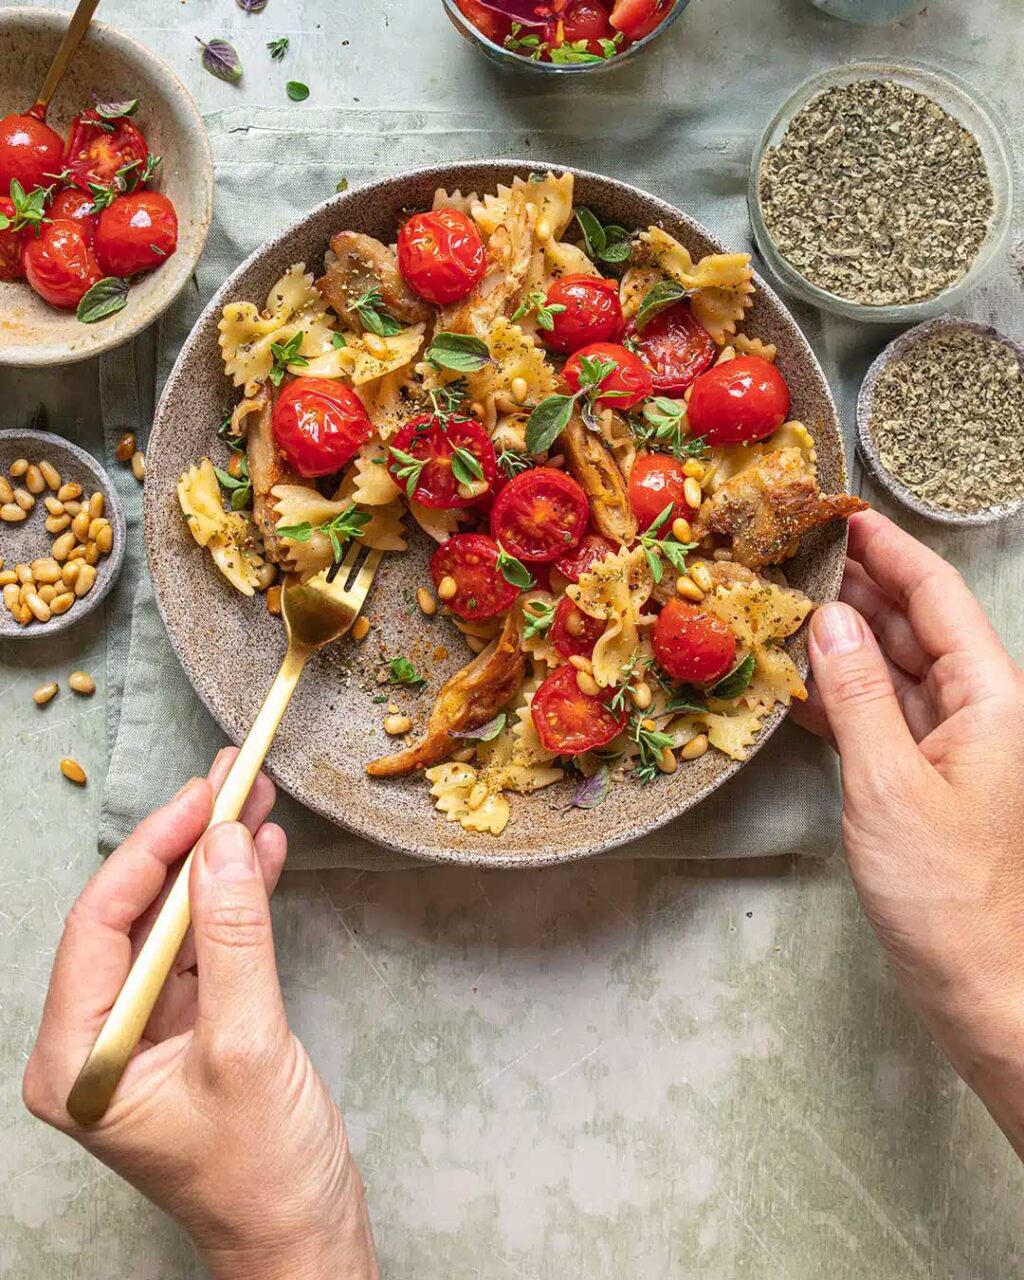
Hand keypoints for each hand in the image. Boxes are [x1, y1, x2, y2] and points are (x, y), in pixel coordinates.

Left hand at [24, 749, 377, 1279]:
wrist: (304, 1238)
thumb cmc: (262, 1171)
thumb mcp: (247, 1045)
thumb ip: (236, 937)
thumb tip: (225, 841)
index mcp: (78, 1057)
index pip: (99, 925)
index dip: (151, 851)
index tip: (200, 798)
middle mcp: (99, 1040)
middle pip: (136, 916)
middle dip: (187, 847)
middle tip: (229, 780)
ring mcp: (145, 1034)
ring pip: (175, 925)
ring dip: (218, 866)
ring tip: (254, 800)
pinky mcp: (190, 1030)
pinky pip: (207, 949)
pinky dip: (238, 904)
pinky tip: (263, 856)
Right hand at [794, 510, 1023, 1154]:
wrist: (981, 984)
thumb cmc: (948, 892)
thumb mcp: (889, 784)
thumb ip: (857, 694)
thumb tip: (827, 620)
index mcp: (991, 698)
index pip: (938, 597)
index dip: (890, 549)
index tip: (842, 513)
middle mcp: (978, 711)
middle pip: (916, 626)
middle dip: (859, 587)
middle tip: (794, 555)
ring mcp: (951, 745)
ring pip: (895, 669)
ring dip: (844, 639)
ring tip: (784, 605)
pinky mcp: (922, 778)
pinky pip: (880, 715)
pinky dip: (841, 695)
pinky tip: (797, 682)